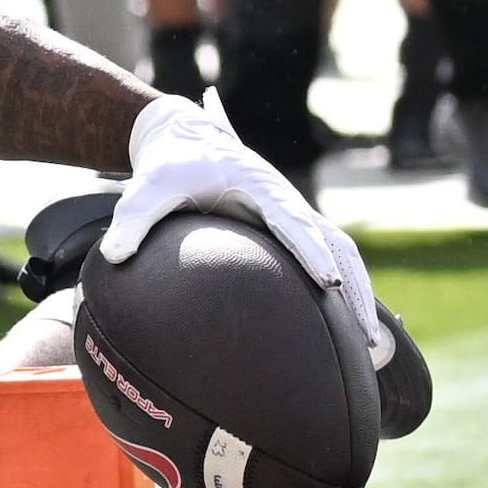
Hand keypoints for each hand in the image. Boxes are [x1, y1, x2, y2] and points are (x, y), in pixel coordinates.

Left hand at [103, 93, 383, 366]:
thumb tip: (113, 256)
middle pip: (335, 243)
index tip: (327, 282)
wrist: (183, 136)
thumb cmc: (168, 163)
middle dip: (353, 288)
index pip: (292, 221)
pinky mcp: (291, 227)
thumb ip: (132, 218)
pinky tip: (350, 334)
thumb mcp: (146, 185)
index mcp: (259, 186)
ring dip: (358, 295)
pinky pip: (329, 257)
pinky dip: (345, 290)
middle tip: (369, 340)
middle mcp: (286, 200)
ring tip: (374, 351)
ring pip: (341, 253)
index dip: (310, 251)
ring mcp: (293, 214)